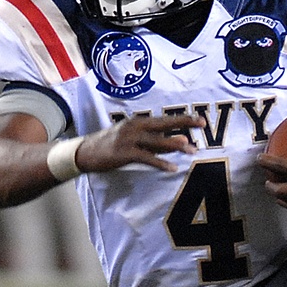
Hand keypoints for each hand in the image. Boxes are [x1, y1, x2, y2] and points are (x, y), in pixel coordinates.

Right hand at [77, 113, 204, 173]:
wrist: (84, 152)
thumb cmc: (110, 147)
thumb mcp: (132, 140)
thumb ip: (153, 141)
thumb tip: (177, 142)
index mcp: (138, 122)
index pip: (164, 119)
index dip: (183, 119)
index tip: (199, 119)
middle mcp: (135, 126)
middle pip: (164, 123)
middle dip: (184, 123)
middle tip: (201, 123)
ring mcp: (129, 139)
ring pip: (157, 141)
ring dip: (175, 145)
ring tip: (191, 149)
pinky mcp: (124, 152)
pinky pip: (147, 158)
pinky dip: (160, 163)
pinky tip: (172, 168)